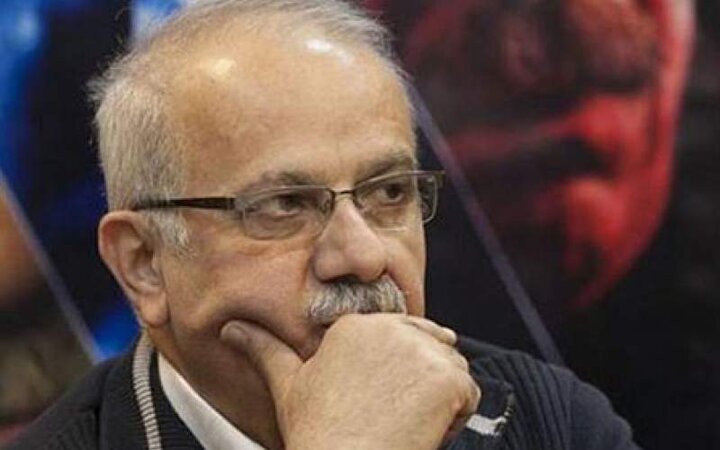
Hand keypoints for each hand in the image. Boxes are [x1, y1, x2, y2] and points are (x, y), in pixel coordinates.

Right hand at [221, 313, 480, 449]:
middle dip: (421, 382)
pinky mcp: (447, 377)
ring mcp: (421, 350)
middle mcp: (390, 327)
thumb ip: (264, 349)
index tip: (379, 401)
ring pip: (451, 369)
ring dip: (438, 399)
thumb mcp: (288, 386)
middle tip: (391, 415)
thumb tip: (230, 327)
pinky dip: (454, 416)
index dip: (398, 373)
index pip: (402, 336)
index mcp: (356, 325)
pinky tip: (422, 430)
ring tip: (404, 423)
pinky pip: (468, 392)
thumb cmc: (317, 433)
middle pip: (431, 347)